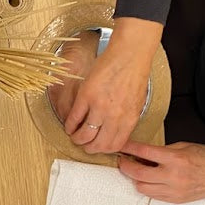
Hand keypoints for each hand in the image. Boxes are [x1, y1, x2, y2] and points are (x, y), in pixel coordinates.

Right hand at [54, 18, 161, 153]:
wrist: (129, 54)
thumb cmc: (134, 74)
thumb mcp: (136, 102)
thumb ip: (126, 119)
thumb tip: (113, 131)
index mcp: (129, 119)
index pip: (114, 145)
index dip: (103, 149)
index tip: (97, 146)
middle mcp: (115, 116)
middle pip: (98, 145)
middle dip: (88, 148)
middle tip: (83, 144)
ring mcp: (100, 106)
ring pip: (84, 135)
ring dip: (76, 139)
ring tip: (74, 135)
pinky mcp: (86, 96)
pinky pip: (74, 118)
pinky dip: (69, 125)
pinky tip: (69, 124)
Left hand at [117, 141, 204, 204]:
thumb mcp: (186, 146)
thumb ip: (164, 150)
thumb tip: (144, 153)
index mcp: (176, 159)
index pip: (144, 152)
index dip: (129, 148)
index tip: (120, 145)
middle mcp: (173, 177)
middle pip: (137, 174)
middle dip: (125, 166)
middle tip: (122, 159)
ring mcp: (174, 191)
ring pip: (141, 188)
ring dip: (135, 178)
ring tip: (136, 169)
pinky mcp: (175, 200)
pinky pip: (152, 195)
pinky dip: (146, 187)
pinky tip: (148, 179)